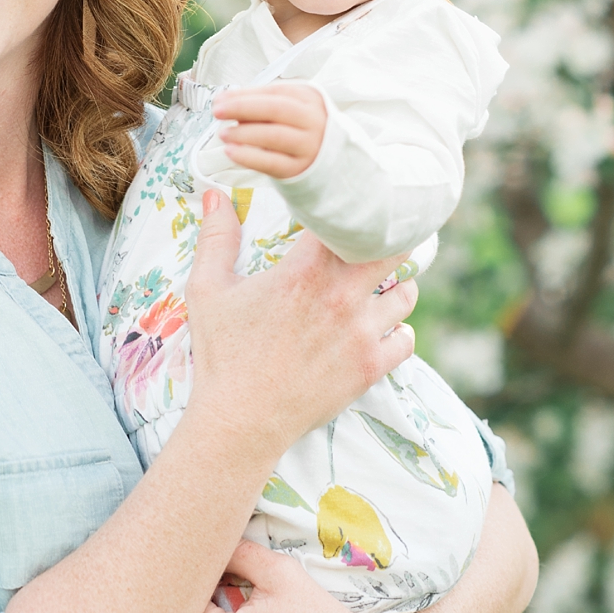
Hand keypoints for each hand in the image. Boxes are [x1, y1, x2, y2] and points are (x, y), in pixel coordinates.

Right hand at [179, 188, 414, 466]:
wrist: (241, 420)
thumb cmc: (221, 353)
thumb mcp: (207, 289)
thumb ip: (216, 237)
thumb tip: (214, 192)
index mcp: (305, 272)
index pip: (350, 223)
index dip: (354, 212)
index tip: (349, 210)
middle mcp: (342, 298)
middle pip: (394, 251)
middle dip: (387, 244)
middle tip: (376, 244)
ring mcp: (362, 334)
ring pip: (406, 295)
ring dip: (394, 287)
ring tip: (376, 288)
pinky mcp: (371, 367)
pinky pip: (406, 338)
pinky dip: (396, 331)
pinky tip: (377, 328)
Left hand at [213, 82, 327, 179]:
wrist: (322, 158)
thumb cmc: (294, 128)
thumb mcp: (283, 108)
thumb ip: (256, 102)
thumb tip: (222, 100)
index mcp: (308, 98)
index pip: (274, 91)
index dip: (244, 94)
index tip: (219, 99)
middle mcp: (313, 120)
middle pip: (275, 109)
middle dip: (242, 108)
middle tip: (217, 111)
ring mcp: (309, 145)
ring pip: (274, 135)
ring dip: (244, 133)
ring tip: (223, 133)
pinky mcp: (299, 168)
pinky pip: (272, 162)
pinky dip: (248, 156)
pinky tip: (231, 151)